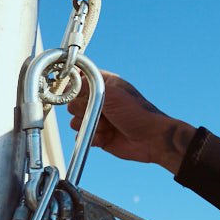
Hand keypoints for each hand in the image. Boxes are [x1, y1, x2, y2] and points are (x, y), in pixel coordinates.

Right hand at [67, 71, 194, 171]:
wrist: (151, 140)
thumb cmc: (137, 113)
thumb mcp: (113, 94)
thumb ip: (89, 87)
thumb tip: (68, 85)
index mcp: (104, 84)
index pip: (79, 79)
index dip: (76, 86)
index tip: (81, 93)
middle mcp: (98, 100)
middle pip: (72, 103)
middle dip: (85, 110)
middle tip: (104, 113)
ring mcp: (97, 118)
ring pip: (74, 121)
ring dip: (90, 125)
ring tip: (109, 126)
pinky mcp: (97, 135)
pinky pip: (80, 136)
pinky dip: (92, 138)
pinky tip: (108, 137)